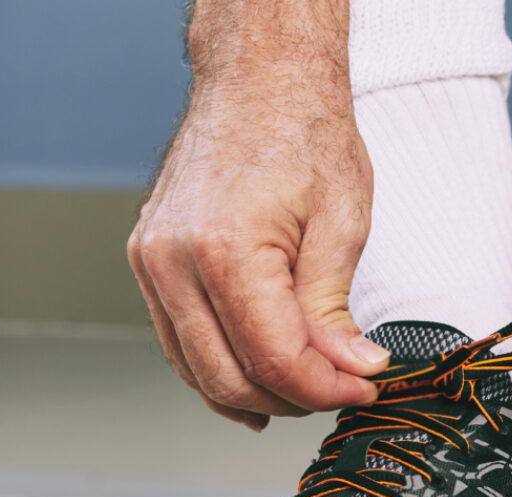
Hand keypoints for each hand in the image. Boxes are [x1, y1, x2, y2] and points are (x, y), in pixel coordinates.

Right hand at [127, 2, 383, 429]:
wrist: (258, 82)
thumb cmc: (302, 134)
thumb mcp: (342, 222)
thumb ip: (336, 307)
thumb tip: (351, 368)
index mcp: (224, 251)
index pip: (274, 359)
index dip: (324, 389)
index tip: (362, 389)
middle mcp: (173, 261)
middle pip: (229, 377)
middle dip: (294, 398)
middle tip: (343, 390)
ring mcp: (152, 262)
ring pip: (196, 369)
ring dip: (256, 394)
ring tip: (310, 389)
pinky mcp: (149, 261)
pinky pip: (179, 340)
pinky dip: (219, 369)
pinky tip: (259, 381)